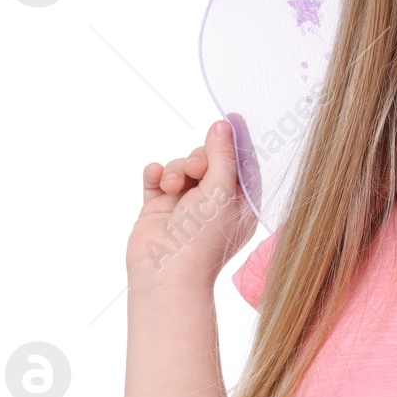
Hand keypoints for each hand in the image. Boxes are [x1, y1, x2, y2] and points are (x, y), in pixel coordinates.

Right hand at [127, 118, 255, 290]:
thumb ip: (223, 157)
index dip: (233, 143)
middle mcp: (214, 203)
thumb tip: (223, 125)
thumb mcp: (222, 193)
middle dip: (198, 159)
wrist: (165, 275)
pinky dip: (156, 174)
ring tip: (173, 186)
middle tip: (195, 170)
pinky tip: (156, 178)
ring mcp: (184, 205)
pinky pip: (157, 177)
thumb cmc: (202, 240)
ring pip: (181, 166)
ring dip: (176, 170)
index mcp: (240, 203)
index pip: (240, 165)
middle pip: (207, 160)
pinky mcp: (159, 208)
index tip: (229, 120)